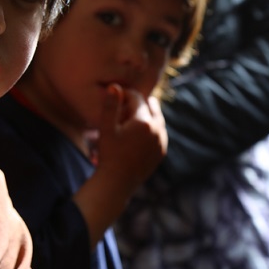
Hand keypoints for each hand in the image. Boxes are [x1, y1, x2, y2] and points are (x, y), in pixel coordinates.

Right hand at [74, 84, 167, 246]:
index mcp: (144, 121)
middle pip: (151, 106)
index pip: (137, 98)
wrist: (117, 182)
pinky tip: (138, 132)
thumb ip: (111, 106)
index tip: (116, 97)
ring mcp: (161, 141)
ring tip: (130, 119)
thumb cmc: (108, 154)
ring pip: (157, 119)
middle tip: (123, 108)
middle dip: (138, 104)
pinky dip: (151, 129)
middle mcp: (157, 129)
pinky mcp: (161, 151)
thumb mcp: (106, 129)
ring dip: (146, 115)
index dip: (125, 95)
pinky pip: (159, 133)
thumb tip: (115, 86)